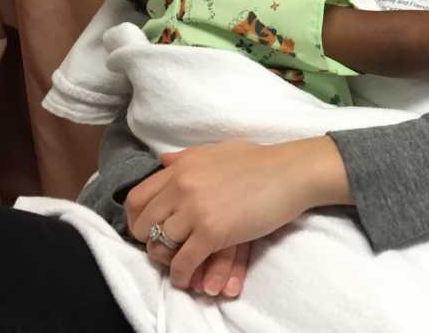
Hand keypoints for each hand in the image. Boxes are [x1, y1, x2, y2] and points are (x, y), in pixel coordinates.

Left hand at [126, 136, 351, 288]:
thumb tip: (163, 161)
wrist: (291, 173)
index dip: (136, 218)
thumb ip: (188, 157)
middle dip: (148, 240)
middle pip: (143, 223)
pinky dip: (181, 274)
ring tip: (176, 264)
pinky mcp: (213, 232)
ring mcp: (197, 210)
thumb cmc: (261, 160)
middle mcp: (183, 186)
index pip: (137, 197)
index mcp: (182, 167)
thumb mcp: (218, 150)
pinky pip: (183, 261)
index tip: (147, 228)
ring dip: (165, 259)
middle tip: (162, 248)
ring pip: (160, 244)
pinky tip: (188, 277)